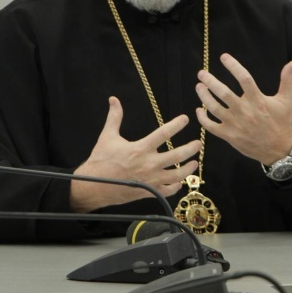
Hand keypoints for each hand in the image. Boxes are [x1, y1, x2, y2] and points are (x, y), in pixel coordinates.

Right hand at [71, 96, 200, 211]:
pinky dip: (176, 187)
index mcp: (140, 149)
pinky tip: (179, 182)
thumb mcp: (107, 136)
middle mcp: (149, 165)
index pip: (163, 134)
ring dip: (188, 169)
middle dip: (190, 149)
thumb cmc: (101, 161)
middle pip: (176, 156)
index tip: (185, 119)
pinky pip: (167, 191)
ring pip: (176, 175)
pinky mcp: (148, 192)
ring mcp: (150, 180)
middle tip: (198, 143)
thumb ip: (114, 117)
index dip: (176, 125)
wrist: (93, 186)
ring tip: (194, 163)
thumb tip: (114, 100)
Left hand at [195, 54, 291, 165]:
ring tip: (199, 86)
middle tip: (201, 73)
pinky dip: (202, 118)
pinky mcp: (228, 135)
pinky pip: (210, 126)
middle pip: (223, 93)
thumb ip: (287, 80)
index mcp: (258, 100)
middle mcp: (244, 111)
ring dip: (204, 96)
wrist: (279, 149)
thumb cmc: (282, 123)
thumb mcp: (286, 101)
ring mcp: (235, 124)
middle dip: (210, 81)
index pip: (244, 78)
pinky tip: (199, 109)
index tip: (224, 57)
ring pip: (214, 108)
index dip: (233, 66)